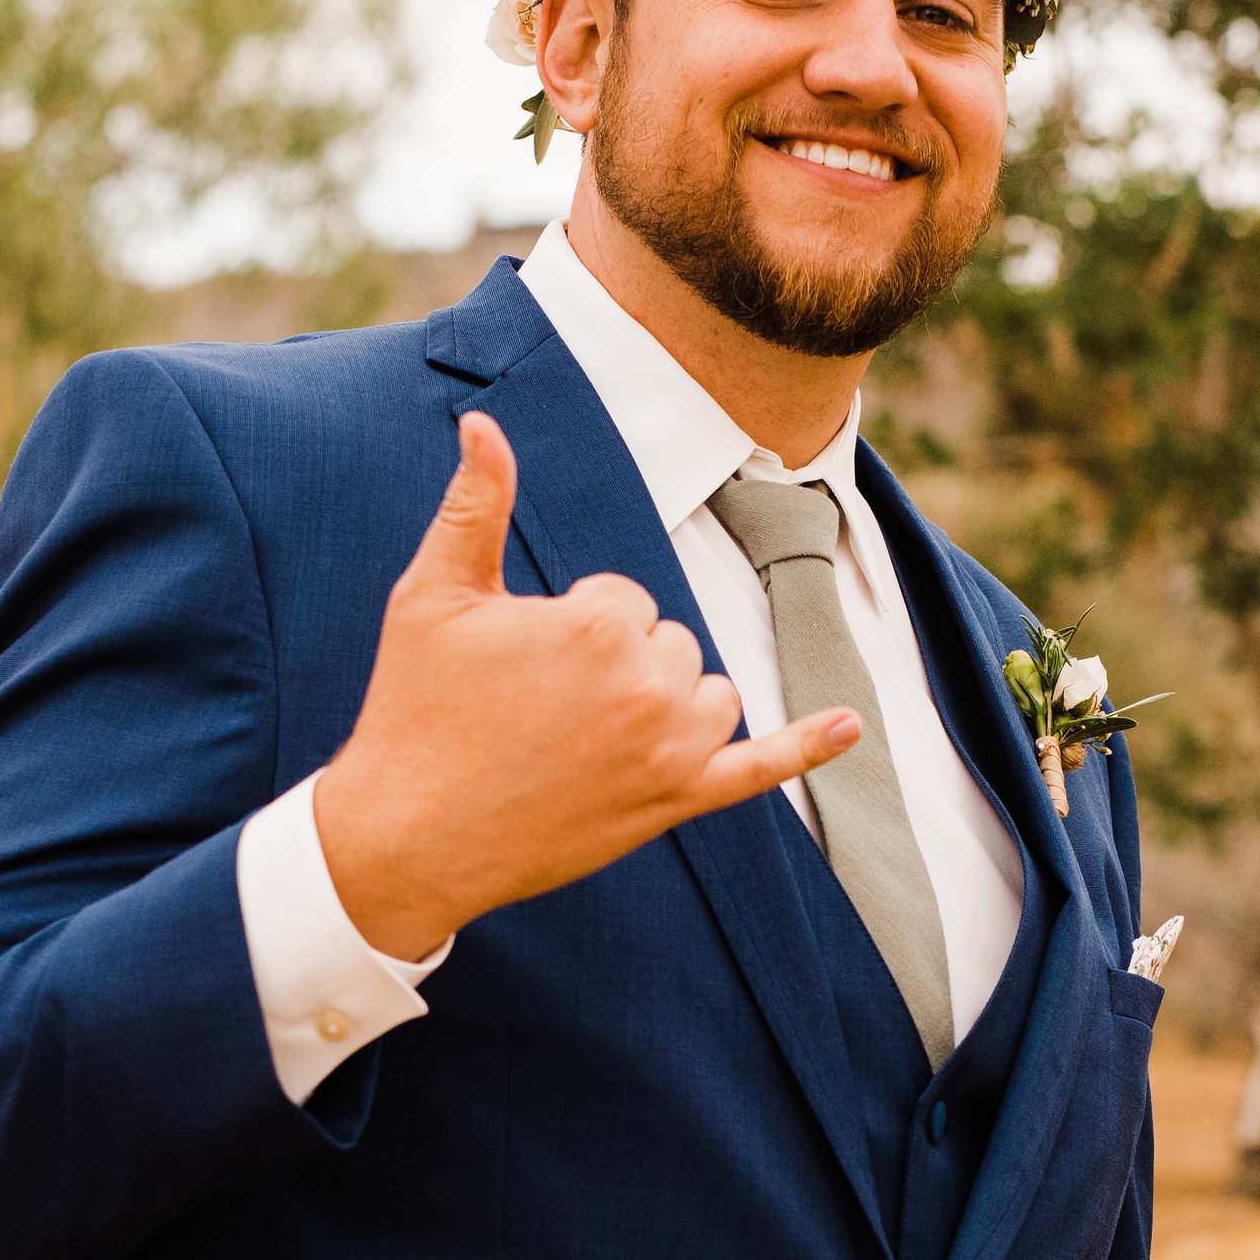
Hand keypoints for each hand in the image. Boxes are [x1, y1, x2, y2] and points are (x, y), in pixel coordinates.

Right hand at [315, 410, 859, 956]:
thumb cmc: (415, 710)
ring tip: (585, 738)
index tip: (518, 670)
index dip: (570, 627)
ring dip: (665, 704)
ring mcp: (670, 750)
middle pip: (669, 643)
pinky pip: (757, 769)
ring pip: (706, 693)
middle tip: (539, 710)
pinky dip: (807, 748)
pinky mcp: (674, 805)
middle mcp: (651, 684)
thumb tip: (483, 423)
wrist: (408, 837)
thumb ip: (474, 502)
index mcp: (601, 622)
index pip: (625, 598)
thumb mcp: (434, 594)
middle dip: (616, 666)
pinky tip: (852, 727)